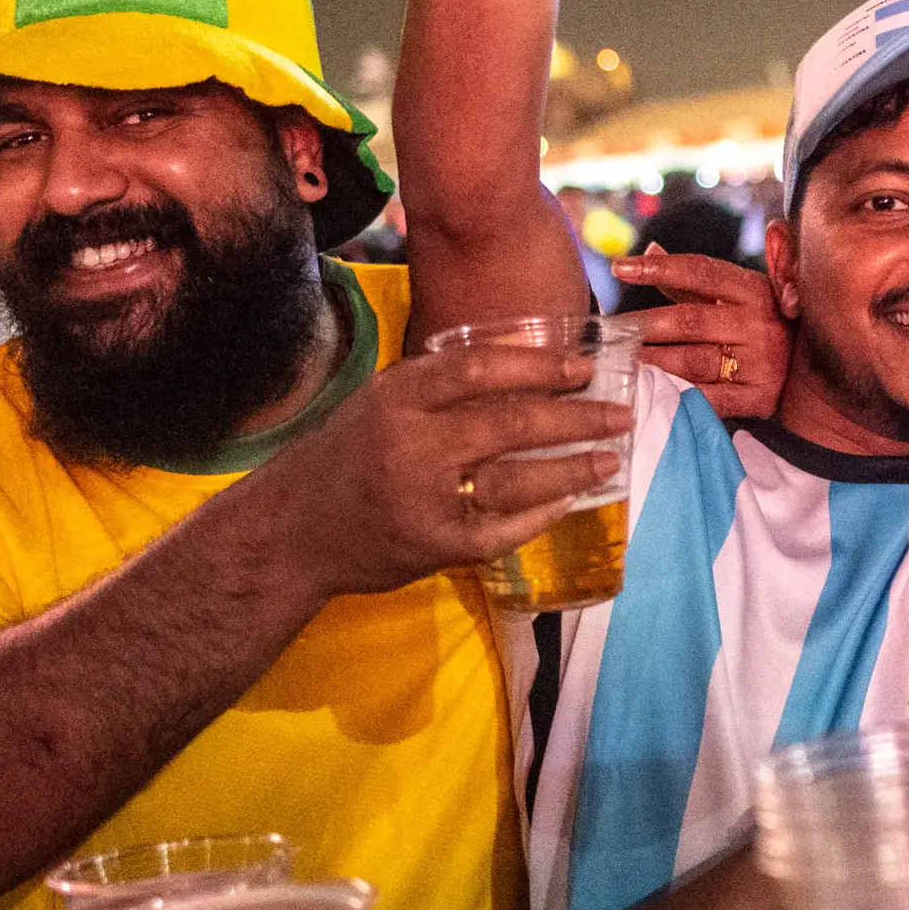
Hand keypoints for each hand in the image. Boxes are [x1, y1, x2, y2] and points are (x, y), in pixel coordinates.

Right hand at [250, 337, 628, 597]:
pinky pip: (500, 531)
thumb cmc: (346, 455)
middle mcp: (411, 444)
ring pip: (514, 481)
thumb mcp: (382, 402)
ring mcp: (423, 499)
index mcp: (396, 396)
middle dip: (574, 418)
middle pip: (508, 424)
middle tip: (619, 413)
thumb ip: (442, 385)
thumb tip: (531, 363)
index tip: (584, 367)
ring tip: (610, 458)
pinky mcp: (433, 545)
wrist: (289, 531)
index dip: (537, 365)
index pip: (478, 368)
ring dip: (571, 470)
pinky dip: (539, 516)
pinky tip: (568, 502)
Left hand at [621, 250, 785, 419]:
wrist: (816, 373)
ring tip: (617, 363)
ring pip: (692, 361)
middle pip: (688, 321)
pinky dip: (678, 397)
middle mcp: (758, 323)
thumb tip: (651, 249)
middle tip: (604, 333)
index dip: (658, 268)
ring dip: (651, 363)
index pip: (700, 272)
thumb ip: (694, 281)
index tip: (618, 268)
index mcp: (753, 289)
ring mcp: (762, 362)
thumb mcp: (740, 297)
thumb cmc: (765, 326)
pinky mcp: (760, 397)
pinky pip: (710, 399)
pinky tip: (649, 396)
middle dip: (641, 327)